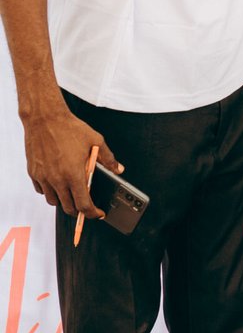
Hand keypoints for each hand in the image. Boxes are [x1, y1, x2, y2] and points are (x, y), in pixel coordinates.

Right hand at [21, 95, 118, 216]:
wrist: (45, 119)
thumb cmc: (70, 129)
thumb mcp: (96, 141)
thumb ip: (108, 158)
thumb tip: (119, 169)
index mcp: (74, 174)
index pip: (83, 205)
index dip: (92, 213)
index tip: (98, 214)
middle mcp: (57, 179)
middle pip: (68, 207)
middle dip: (79, 211)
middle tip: (87, 205)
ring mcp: (43, 177)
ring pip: (53, 201)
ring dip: (64, 201)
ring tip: (72, 193)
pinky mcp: (33, 173)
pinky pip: (41, 190)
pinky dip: (50, 191)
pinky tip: (58, 183)